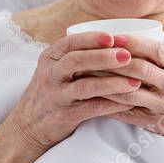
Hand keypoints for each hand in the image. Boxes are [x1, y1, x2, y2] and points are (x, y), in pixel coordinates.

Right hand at [8, 31, 141, 150]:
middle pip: (76, 61)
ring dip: (112, 83)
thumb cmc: (51, 90)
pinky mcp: (65, 116)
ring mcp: (57, 96)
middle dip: (104, 57)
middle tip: (128, 55)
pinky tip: (130, 103)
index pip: (69, 43)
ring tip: (135, 81)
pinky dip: (113, 105)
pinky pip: (92, 109)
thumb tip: (117, 39)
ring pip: (85, 86)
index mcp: (50, 58)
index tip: (113, 37)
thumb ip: (78, 54)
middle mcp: (50, 75)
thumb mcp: (55, 68)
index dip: (92, 39)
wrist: (28, 126)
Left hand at [98, 35, 163, 153]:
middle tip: (92, 54)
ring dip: (106, 83)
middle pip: (139, 68)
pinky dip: (110, 106)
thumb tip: (134, 43)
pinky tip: (95, 99)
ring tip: (87, 75)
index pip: (156, 49)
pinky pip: (128, 113)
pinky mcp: (157, 123)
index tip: (113, 36)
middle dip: (113, 60)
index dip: (133, 42)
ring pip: (129, 91)